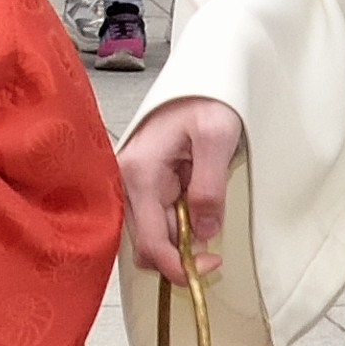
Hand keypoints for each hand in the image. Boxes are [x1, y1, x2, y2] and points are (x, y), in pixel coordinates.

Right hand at [118, 99, 242, 285]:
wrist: (199, 79)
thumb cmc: (206, 99)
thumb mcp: (217, 137)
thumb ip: (209, 187)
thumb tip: (203, 232)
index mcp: (139, 173)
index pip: (150, 242)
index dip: (179, 265)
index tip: (210, 266)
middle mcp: (127, 182)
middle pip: (146, 245)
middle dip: (179, 253)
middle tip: (214, 247)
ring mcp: (132, 185)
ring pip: (151, 235)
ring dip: (180, 239)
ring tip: (207, 211)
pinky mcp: (143, 186)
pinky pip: (156, 220)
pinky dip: (177, 227)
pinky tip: (195, 209)